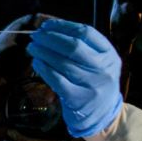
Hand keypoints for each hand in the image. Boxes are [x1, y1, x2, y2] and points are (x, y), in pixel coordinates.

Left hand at [26, 19, 123, 137]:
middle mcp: (103, 69)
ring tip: (32, 48)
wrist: (102, 115)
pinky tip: (37, 63)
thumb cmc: (94, 82)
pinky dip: (44, 69)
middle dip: (50, 38)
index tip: (46, 26)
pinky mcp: (78, 99)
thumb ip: (82, 46)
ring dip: (43, 52)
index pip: (86, 33)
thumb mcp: (98, 62)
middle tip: (35, 36)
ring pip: (63, 63)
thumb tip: (49, 30)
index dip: (63, 26)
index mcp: (109, 54)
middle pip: (73, 46)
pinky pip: (57, 80)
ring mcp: (92, 85)